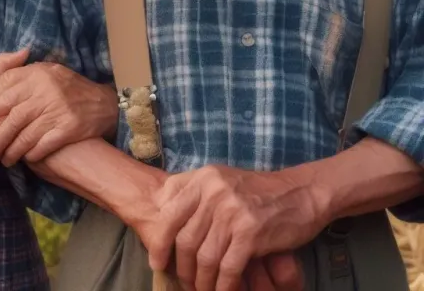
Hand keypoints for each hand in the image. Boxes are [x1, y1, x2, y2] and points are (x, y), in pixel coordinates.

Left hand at [0, 61, 118, 165]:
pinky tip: (26, 159)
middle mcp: (46, 91)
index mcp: (39, 74)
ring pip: (26, 135)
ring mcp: (58, 110)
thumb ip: (25, 70)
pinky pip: (43, 145)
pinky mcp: (68, 128)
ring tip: (5, 160)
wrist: (104, 103)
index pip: (8, 91)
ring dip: (13, 151)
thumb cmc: (70, 87)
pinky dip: (32, 154)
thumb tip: (3, 72)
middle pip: (14, 117)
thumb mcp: (49, 70)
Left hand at [139, 165, 324, 290]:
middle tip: (184, 283)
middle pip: (185, 239)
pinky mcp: (250, 233)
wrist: (300, 192)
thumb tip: (160, 206)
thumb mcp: (220, 179)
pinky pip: (227, 268)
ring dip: (201, 282)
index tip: (157, 262)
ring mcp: (232, 212)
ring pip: (205, 257)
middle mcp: (213, 192)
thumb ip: (193, 190)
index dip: (160, 243)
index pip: (169, 213)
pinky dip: (222, 286)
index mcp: (202, 178)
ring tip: (202, 290)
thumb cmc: (256, 191)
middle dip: (182, 268)